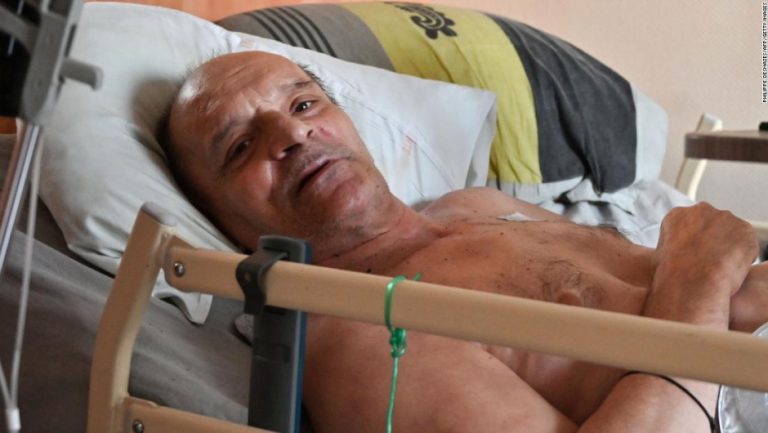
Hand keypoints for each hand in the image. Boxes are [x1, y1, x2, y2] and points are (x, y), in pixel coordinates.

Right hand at [647, 203, 756, 326]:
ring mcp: (725, 218)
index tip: (693, 254)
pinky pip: (746, 242)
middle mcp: (701, 210)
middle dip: (711, 238)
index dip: (692, 240)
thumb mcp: (659, 255)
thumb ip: (672, 245)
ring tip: (718, 267)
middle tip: (708, 260)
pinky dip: (742, 255)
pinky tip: (730, 268)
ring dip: (727, 246)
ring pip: (730, 231)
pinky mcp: (745, 229)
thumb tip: (677, 253)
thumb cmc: (673, 275)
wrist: (692, 282)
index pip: (689, 223)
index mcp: (677, 215)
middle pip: (711, 222)